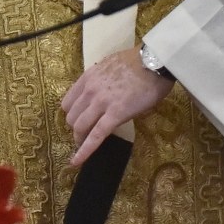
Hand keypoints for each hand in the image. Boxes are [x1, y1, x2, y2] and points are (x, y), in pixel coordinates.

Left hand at [61, 46, 174, 166]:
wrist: (155, 61)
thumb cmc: (138, 62)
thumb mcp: (111, 65)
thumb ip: (100, 79)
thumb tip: (102, 90)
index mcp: (88, 77)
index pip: (68, 102)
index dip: (72, 114)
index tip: (79, 120)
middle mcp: (90, 90)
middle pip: (71, 117)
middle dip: (76, 128)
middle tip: (86, 133)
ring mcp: (101, 103)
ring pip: (79, 127)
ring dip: (80, 139)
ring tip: (85, 145)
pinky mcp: (115, 115)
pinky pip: (95, 136)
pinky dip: (84, 151)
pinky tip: (77, 161)